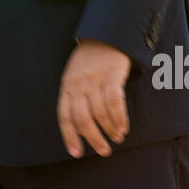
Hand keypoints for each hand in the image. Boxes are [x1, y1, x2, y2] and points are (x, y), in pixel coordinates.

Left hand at [57, 38, 131, 158]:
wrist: (105, 35)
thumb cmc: (90, 61)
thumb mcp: (74, 77)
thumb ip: (75, 98)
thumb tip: (81, 127)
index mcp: (66, 87)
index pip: (64, 117)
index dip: (69, 136)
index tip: (76, 153)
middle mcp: (78, 85)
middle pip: (82, 119)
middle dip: (93, 138)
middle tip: (103, 151)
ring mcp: (94, 80)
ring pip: (99, 113)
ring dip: (109, 129)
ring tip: (116, 138)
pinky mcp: (111, 75)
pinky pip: (114, 101)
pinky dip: (119, 117)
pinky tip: (123, 127)